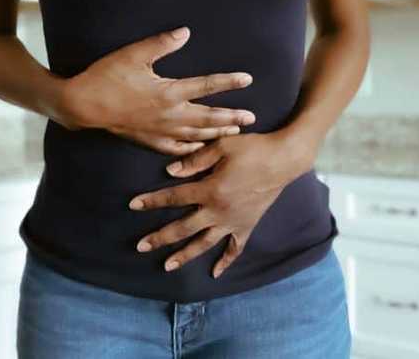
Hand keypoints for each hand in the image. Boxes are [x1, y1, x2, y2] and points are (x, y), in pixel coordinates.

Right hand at [60, 26, 257, 155]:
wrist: (81, 105)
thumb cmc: (106, 77)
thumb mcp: (133, 54)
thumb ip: (162, 44)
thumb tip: (185, 32)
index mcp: (169, 92)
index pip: (207, 85)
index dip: (229, 82)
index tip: (248, 79)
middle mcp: (169, 114)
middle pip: (208, 117)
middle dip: (232, 117)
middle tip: (252, 118)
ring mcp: (160, 130)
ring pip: (196, 135)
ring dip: (217, 133)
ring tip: (235, 132)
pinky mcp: (148, 140)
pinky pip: (175, 148)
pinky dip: (191, 149)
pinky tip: (200, 148)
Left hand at [128, 131, 317, 277]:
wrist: (284, 160)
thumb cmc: (253, 148)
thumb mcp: (222, 146)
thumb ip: (195, 160)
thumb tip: (170, 172)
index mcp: (210, 189)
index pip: (173, 197)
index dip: (151, 201)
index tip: (133, 205)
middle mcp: (218, 210)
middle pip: (183, 228)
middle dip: (160, 237)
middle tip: (141, 246)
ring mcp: (233, 221)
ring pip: (204, 243)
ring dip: (184, 255)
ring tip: (167, 266)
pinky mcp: (247, 225)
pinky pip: (235, 248)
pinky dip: (225, 261)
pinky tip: (215, 273)